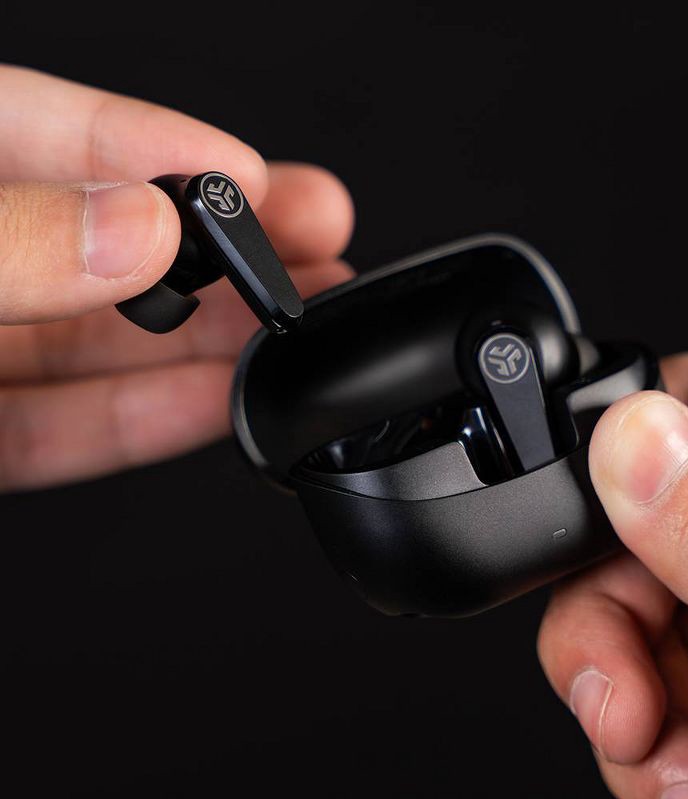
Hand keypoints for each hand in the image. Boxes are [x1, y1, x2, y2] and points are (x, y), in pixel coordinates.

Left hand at [0, 66, 353, 491]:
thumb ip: (5, 245)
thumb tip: (139, 225)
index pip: (41, 132)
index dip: (152, 144)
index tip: (240, 171)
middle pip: (104, 241)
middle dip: (216, 242)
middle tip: (307, 236)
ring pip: (106, 341)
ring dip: (210, 335)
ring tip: (299, 323)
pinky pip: (72, 428)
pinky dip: (151, 419)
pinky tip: (221, 403)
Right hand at [538, 351, 687, 798]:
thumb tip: (633, 436)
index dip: (624, 450)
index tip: (585, 535)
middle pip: (645, 538)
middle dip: (612, 629)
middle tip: (618, 703)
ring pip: (645, 639)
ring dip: (640, 722)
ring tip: (687, 787)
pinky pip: (671, 717)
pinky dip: (666, 768)